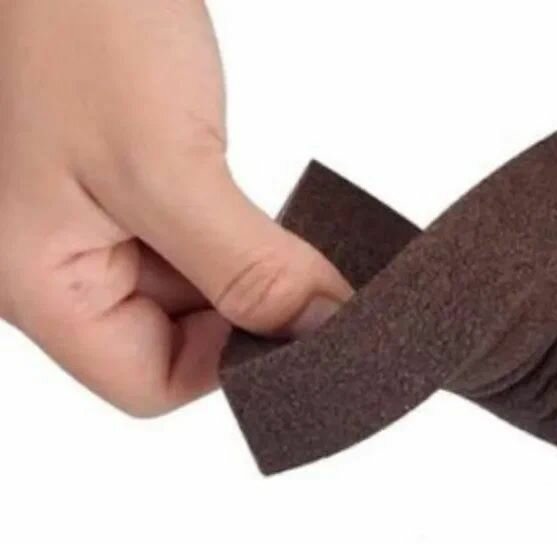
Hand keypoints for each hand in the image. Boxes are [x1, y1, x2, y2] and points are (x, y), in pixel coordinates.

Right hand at [0, 1, 351, 416]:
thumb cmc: (74, 23)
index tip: (293, 316)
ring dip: (244, 267)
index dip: (230, 362)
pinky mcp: (119, 182)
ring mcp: (86, 221)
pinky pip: (186, 237)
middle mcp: (54, 262)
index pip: (148, 383)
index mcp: (36, 281)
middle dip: (244, 309)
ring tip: (286, 234)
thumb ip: (246, 265)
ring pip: (187, 288)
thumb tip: (319, 330)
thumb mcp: (165, 165)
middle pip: (171, 338)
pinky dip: (233, 232)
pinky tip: (260, 208)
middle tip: (306, 273)